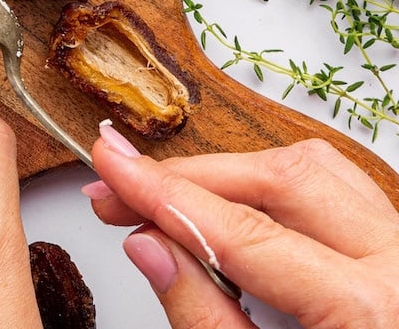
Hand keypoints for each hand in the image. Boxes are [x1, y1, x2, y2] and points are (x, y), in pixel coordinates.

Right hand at [85, 122, 398, 328]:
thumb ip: (202, 315)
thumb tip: (147, 245)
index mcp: (373, 312)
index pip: (244, 230)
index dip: (164, 194)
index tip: (113, 168)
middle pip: (280, 179)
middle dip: (189, 179)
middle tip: (120, 192)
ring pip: (311, 169)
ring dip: (229, 176)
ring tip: (167, 200)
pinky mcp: (396, 251)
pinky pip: (336, 190)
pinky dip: (271, 189)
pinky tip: (226, 210)